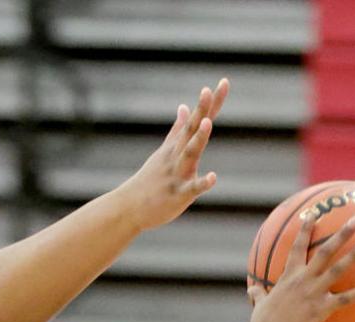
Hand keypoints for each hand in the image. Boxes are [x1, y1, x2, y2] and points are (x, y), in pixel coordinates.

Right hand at [121, 80, 229, 230]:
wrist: (129, 207)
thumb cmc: (149, 180)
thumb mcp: (164, 151)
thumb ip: (177, 130)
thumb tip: (184, 107)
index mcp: (177, 145)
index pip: (196, 119)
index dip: (210, 102)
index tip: (224, 81)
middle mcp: (177, 155)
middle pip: (191, 130)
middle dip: (200, 111)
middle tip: (207, 91)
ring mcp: (177, 174)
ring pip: (189, 154)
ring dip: (198, 139)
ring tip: (207, 123)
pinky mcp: (178, 195)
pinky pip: (191, 189)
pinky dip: (202, 183)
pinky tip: (213, 177)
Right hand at [248, 214, 354, 321]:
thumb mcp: (259, 306)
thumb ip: (258, 294)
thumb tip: (252, 289)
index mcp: (288, 276)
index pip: (297, 247)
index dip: (305, 229)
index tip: (313, 213)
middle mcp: (303, 280)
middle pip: (324, 250)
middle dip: (341, 233)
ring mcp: (313, 293)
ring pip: (338, 268)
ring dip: (354, 253)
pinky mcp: (321, 309)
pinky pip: (345, 299)